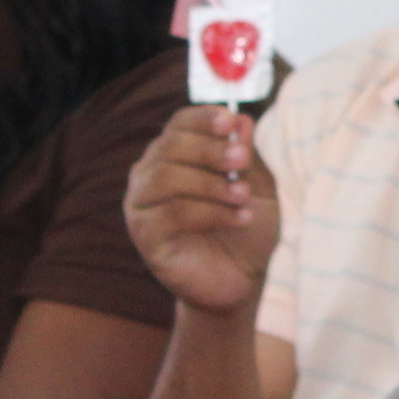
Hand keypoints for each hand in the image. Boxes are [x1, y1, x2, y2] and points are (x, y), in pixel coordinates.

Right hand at [125, 107, 280, 315]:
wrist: (243, 280)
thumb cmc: (249, 229)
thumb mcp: (257, 187)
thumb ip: (246, 154)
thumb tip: (241, 119)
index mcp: (174, 156)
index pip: (179, 123)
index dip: (204, 119)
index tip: (231, 123)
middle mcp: (149, 176)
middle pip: (169, 146)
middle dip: (210, 149)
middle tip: (243, 159)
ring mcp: (142, 206)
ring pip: (166, 177)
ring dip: (211, 183)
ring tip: (243, 197)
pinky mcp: (145, 237)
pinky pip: (171, 214)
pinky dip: (210, 213)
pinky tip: (239, 218)